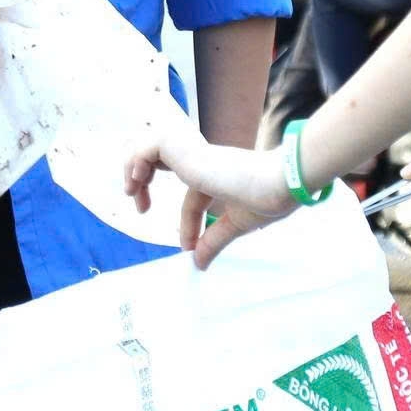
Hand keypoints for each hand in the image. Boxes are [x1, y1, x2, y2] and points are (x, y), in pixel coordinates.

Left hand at [124, 119, 296, 269]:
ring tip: (131, 190)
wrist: (279, 182)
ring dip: (135, 165)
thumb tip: (199, 265)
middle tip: (140, 205)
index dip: (187, 224)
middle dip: (144, 177)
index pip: (194, 196)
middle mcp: (203, 160)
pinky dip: (138, 159)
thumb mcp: (237, 225)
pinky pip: (151, 146)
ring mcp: (194, 153)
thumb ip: (215, 241)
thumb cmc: (267, 199)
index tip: (187, 248)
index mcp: (219, 177)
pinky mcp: (186, 151)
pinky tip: (138, 181)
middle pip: (163, 157)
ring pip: (151, 146)